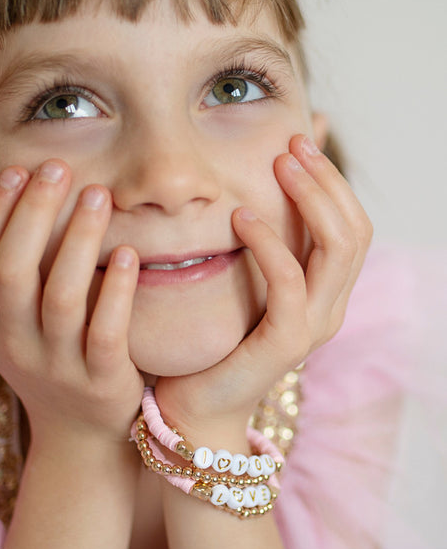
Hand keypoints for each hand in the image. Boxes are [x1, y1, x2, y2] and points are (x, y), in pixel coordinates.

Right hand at [0, 159, 143, 445]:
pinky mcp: (100, 383)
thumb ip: (10, 270)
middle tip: (58, 167)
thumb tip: (4, 193)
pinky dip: (115, 291)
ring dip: (77, 241)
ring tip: (98, 195)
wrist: (82, 439)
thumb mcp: (16, 323)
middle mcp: (15, 345)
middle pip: (12, 272)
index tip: (15, 169)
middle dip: (32, 214)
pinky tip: (128, 253)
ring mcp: (56, 366)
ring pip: (59, 298)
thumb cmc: (53, 359)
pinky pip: (104, 333)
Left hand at [155, 134, 372, 437]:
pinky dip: (269, 242)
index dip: (331, 180)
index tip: (297, 141)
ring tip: (276, 167)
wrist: (193, 407)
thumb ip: (259, 235)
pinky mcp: (285, 343)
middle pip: (355, 231)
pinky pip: (289, 282)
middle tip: (290, 145)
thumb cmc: (213, 340)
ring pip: (338, 249)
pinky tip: (240, 217)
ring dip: (309, 200)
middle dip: (326, 180)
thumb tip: (263, 179)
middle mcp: (329, 308)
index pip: (353, 225)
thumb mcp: (241, 278)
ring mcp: (313, 327)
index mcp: (325, 292)